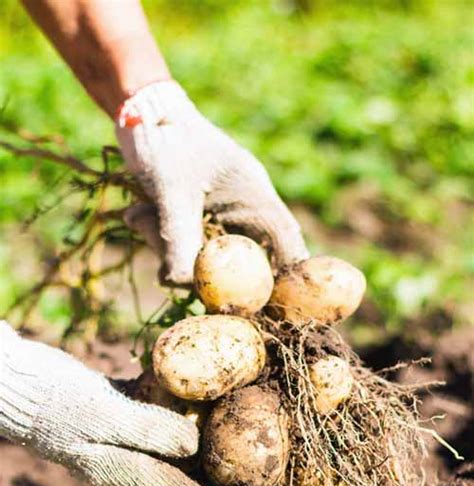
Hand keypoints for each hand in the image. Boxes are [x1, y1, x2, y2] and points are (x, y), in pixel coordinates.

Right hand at [0, 322, 252, 485]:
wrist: (10, 379)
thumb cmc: (51, 400)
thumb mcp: (100, 416)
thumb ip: (148, 431)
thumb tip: (196, 445)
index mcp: (119, 468)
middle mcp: (122, 455)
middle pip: (179, 474)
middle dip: (215, 483)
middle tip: (253, 484)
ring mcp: (117, 431)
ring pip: (170, 445)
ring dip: (202, 448)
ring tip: (234, 445)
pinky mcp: (113, 405)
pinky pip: (154, 411)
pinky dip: (177, 408)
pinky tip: (198, 398)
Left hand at [116, 81, 308, 283]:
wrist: (136, 111)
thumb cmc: (164, 139)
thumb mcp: (171, 189)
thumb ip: (178, 237)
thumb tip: (182, 285)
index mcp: (255, 197)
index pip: (286, 242)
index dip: (287, 276)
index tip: (272, 304)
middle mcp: (242, 210)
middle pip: (241, 261)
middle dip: (202, 269)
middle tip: (169, 271)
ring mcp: (217, 216)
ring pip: (203, 256)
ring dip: (168, 246)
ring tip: (141, 216)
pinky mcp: (193, 219)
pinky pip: (181, 246)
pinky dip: (157, 236)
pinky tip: (137, 212)